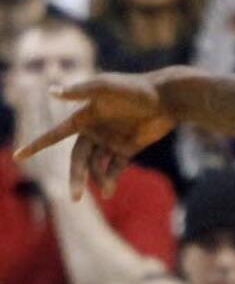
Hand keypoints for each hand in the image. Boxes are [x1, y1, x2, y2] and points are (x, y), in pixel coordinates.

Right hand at [14, 69, 183, 198]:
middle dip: (76, 177)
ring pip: (96, 166)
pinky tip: (111, 189)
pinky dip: (111, 179)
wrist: (166, 98)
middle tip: (75, 197)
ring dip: (97, 179)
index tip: (18, 156)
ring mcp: (110, 141)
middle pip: (78, 159)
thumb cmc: (134, 88)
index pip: (55, 134)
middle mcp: (94, 131)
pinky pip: (115, 168)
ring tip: (107, 189)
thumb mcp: (105, 87)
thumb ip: (81, 91)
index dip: (37, 144)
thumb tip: (52, 92)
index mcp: (83, 117)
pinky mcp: (127, 148)